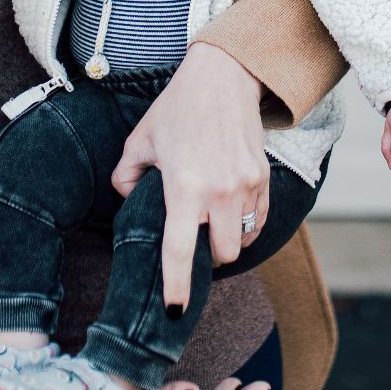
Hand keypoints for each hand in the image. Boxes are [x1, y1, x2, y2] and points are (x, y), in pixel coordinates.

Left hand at [112, 42, 269, 312]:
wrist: (224, 78)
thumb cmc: (178, 108)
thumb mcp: (141, 140)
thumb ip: (126, 176)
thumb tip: (127, 199)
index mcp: (184, 186)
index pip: (180, 250)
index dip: (177, 285)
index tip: (174, 311)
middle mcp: (220, 191)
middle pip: (222, 255)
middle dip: (208, 260)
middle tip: (193, 246)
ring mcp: (247, 186)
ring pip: (242, 240)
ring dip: (226, 241)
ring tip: (209, 225)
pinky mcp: (264, 179)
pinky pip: (258, 222)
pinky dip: (244, 227)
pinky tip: (229, 214)